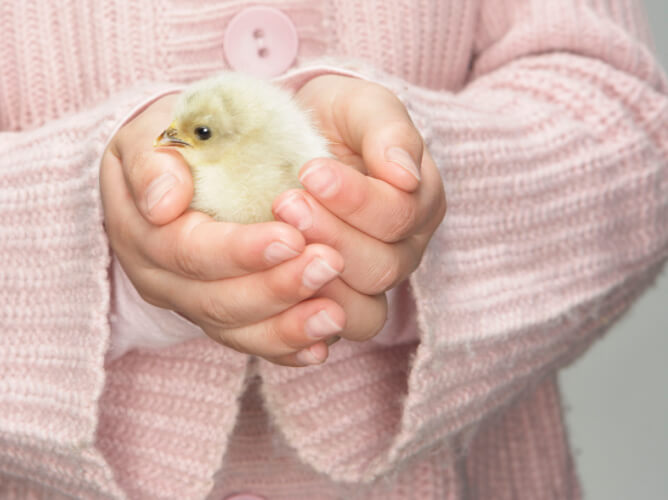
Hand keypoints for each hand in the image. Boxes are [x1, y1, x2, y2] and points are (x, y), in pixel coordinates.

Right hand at [100, 94, 346, 365]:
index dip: (238, 250)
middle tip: (329, 263)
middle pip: (215, 301)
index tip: (291, 237)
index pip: (187, 252)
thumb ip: (151, 165)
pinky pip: (251, 344)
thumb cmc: (167, 141)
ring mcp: (191, 305)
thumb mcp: (146, 136)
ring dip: (287, 326)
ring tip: (334, 312)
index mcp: (142, 234)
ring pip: (236, 331)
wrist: (169, 167)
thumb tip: (164, 204)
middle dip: (275, 287)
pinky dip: (287, 348)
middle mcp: (162, 281)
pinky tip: (322, 345)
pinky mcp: (222, 318)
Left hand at [271, 74, 445, 341]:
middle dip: (330, 235)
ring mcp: (366, 285)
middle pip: (382, 267)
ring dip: (314, 279)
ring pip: (360, 311)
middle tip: (285, 202)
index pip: (399, 216)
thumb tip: (403, 175)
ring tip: (277, 240)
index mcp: (418, 204)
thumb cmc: (334, 119)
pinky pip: (325, 335)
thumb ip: (389, 133)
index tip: (310, 171)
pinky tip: (272, 297)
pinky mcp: (328, 307)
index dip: (356, 199)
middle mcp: (400, 251)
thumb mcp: (363, 107)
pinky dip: (301, 325)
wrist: (295, 136)